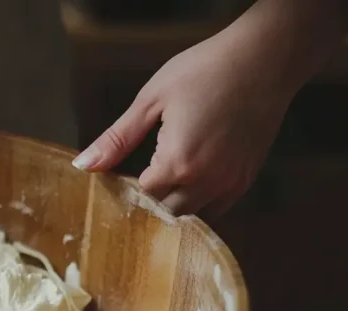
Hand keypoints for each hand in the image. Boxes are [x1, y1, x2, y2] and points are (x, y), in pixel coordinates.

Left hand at [73, 32, 292, 218]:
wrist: (264, 58)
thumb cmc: (204, 71)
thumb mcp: (151, 100)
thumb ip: (117, 139)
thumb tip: (83, 165)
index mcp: (177, 162)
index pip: (142, 196)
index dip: (128, 188)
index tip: (120, 175)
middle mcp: (205, 180)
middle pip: (167, 212)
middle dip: (151, 201)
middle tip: (140, 180)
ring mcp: (230, 182)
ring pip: (194, 215)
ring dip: (175, 204)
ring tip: (165, 181)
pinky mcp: (247, 178)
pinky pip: (218, 207)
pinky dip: (201, 202)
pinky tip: (190, 181)